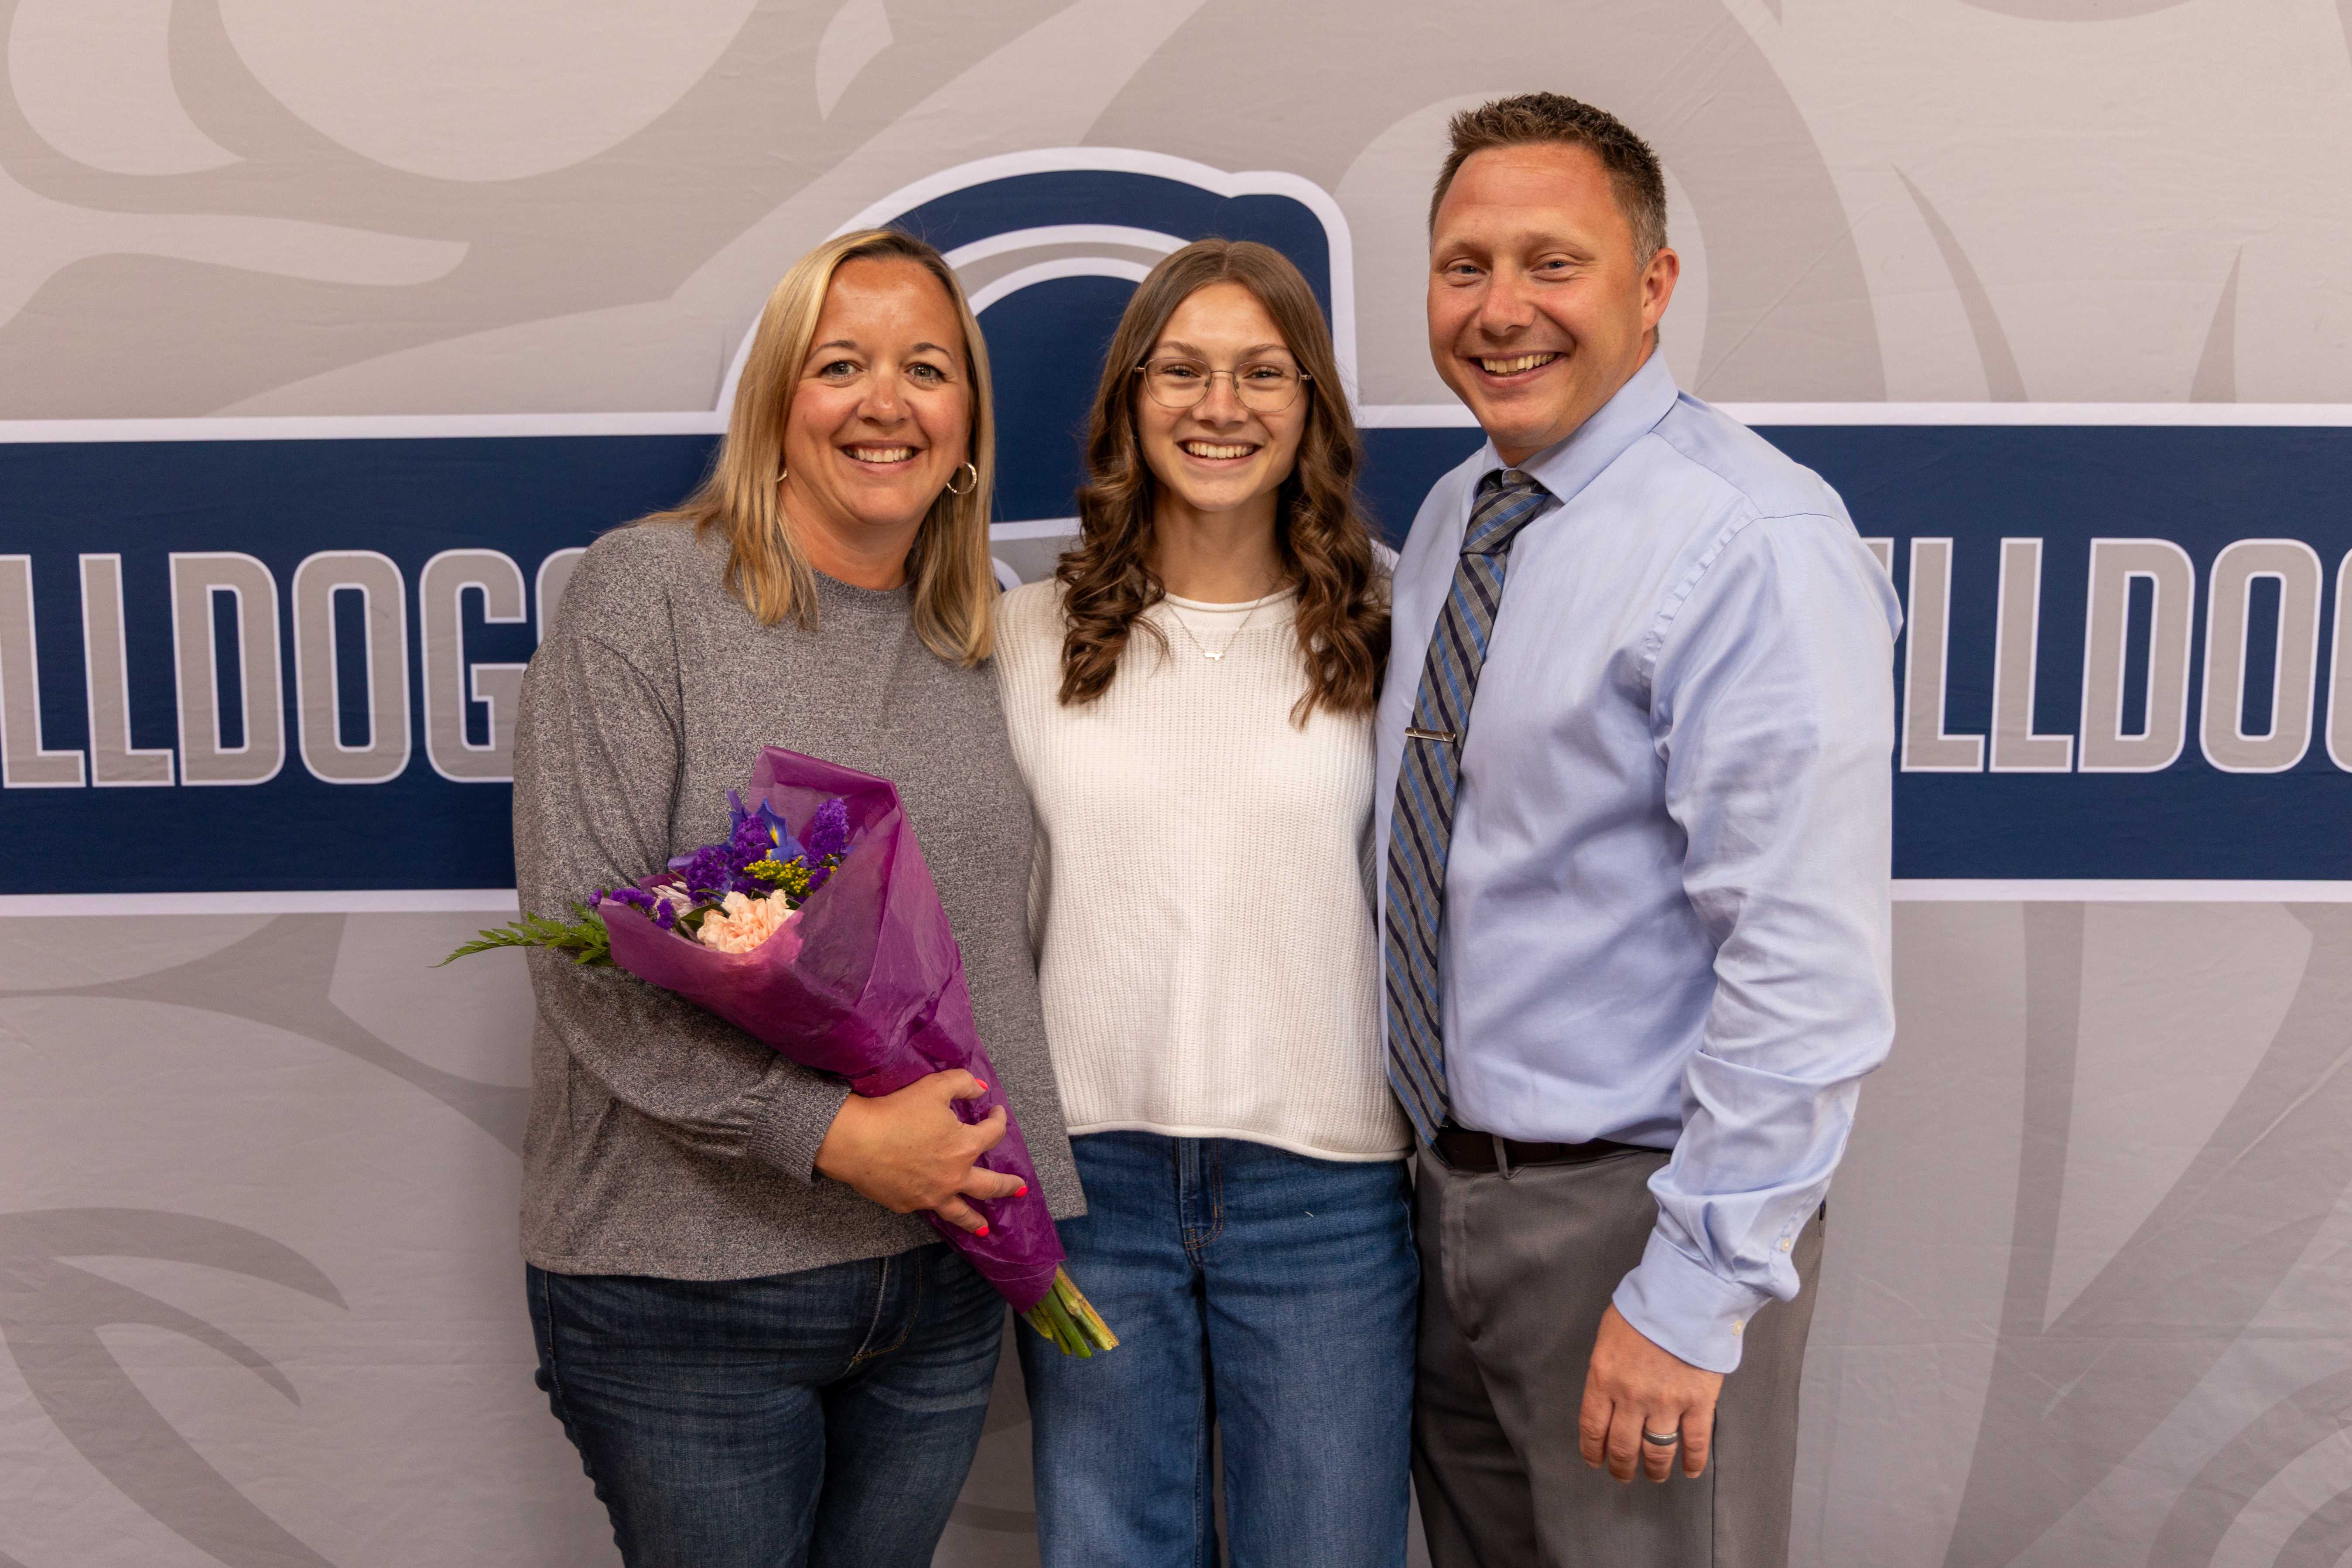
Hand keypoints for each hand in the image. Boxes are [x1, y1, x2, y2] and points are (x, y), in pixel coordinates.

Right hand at [813, 1070, 1024, 1233]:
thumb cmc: (896, 1111)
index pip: (994, 1134)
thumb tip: (981, 1089)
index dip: (998, 1120)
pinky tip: (936, 1208)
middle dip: (1008, 1187)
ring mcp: (931, 1195)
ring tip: (984, 1229)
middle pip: (990, 1186)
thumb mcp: (934, 1087)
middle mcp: (954, 1177)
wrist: (856, 1141)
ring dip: (975, 1220)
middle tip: (1019, 1190)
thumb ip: (962, 1083)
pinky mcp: (908, 1205)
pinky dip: (936, 1209)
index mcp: (965, 1147)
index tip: (996, 1114)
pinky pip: (927, 1208)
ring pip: (961, 1213)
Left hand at [1578, 1303, 1724, 1481]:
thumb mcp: (1610, 1335)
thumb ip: (1607, 1368)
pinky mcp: (1698, 1402)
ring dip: (1654, 1469)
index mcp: (1604, 1378)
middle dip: (1621, 1466)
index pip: (1592, 1427)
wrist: (1685, 1295)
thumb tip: (1609, 1392)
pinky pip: (1694, 1442)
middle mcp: (1631, 1397)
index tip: (1595, 1462)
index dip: (1593, 1450)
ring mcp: (1666, 1402)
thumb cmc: (1645, 1307)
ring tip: (1654, 1475)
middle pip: (1623, 1446)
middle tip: (1623, 1474)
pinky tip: (1689, 1470)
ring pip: (1657, 1451)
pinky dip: (1691, 1461)